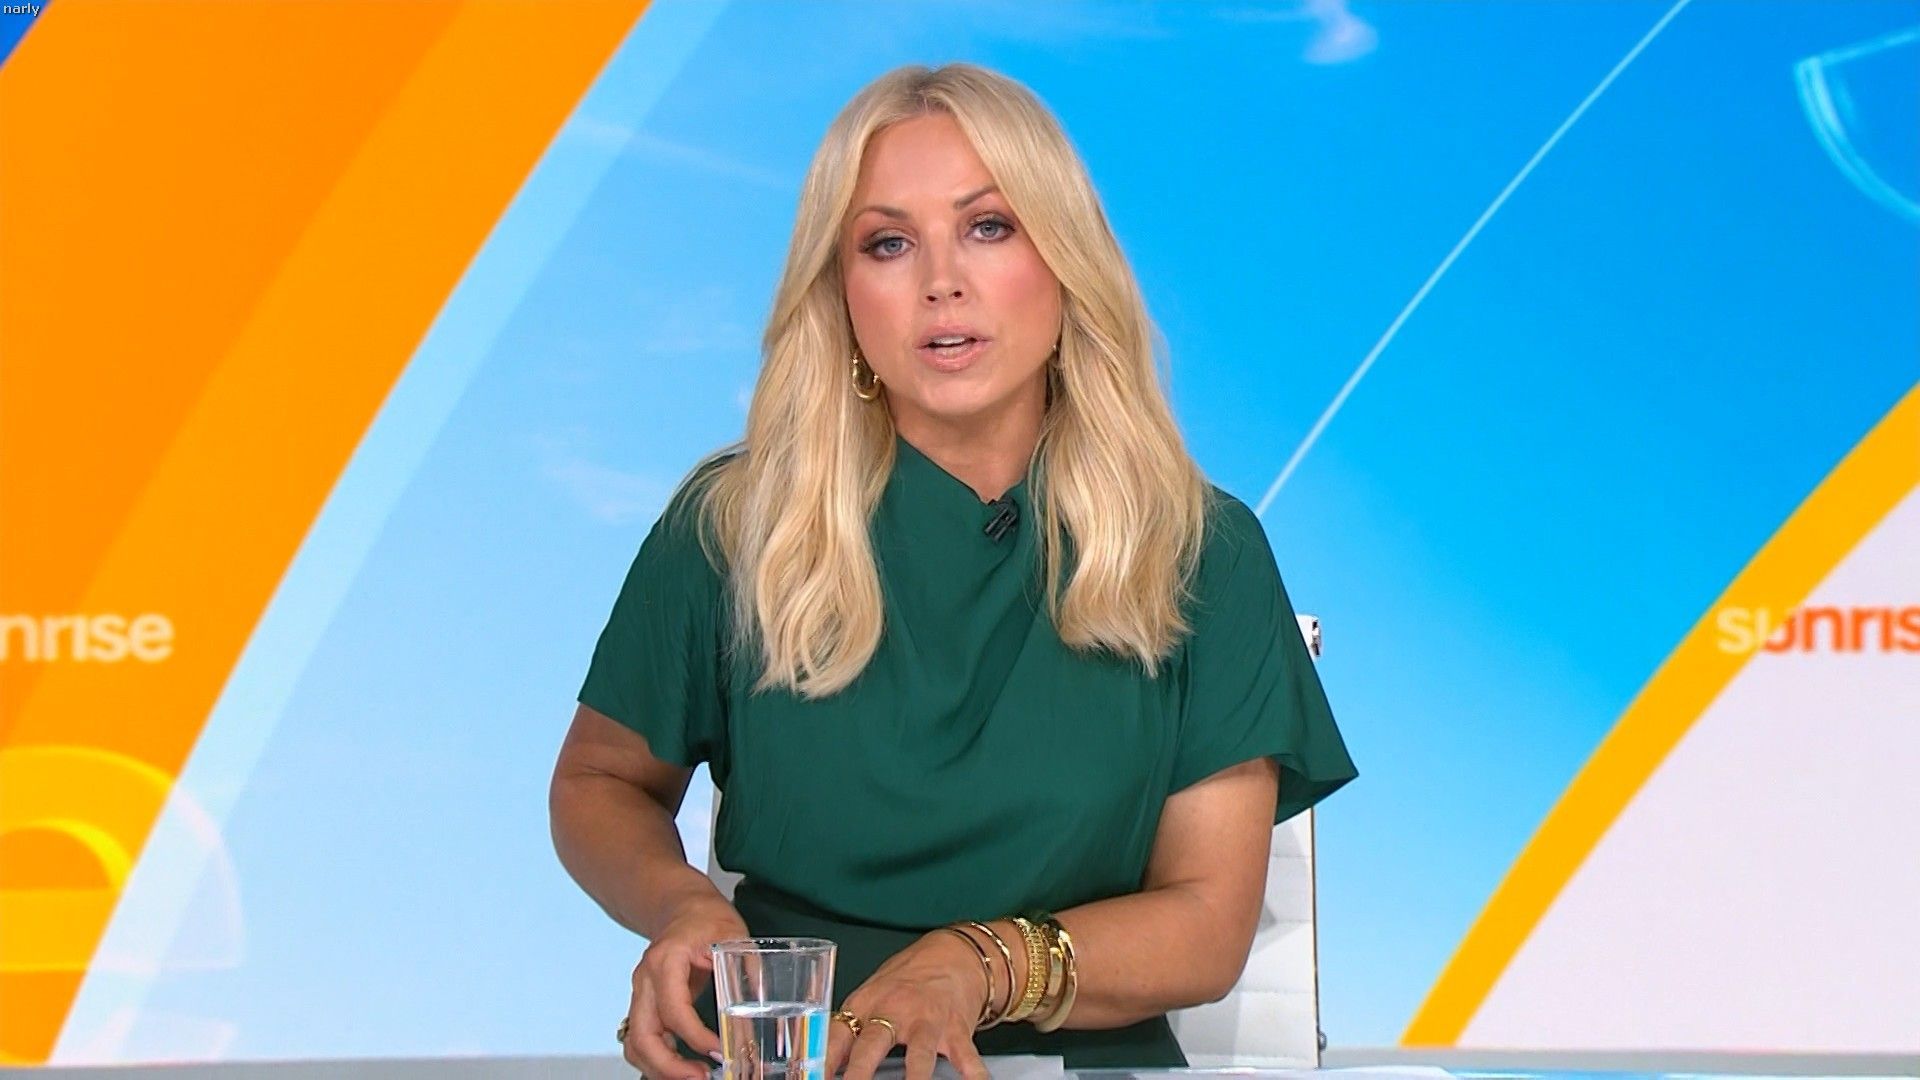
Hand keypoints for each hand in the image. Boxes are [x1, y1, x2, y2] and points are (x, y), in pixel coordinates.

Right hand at [621, 895, 749, 1079]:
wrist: (682, 908)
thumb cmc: (705, 918)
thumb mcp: (733, 936)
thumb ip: (747, 970)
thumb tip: (763, 1008)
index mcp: (666, 960)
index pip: (674, 1010)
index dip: (696, 1036)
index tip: (719, 1051)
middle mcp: (645, 980)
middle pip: (642, 1036)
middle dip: (669, 1066)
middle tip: (701, 1077)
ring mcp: (640, 994)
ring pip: (636, 1044)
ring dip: (660, 1068)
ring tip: (695, 1076)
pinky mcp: (644, 1005)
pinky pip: (642, 1040)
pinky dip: (657, 1060)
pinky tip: (683, 1067)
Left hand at [829, 930, 991, 1079]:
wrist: (953, 954)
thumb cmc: (906, 980)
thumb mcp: (871, 996)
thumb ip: (852, 1028)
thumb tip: (826, 1063)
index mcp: (865, 1004)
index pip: (837, 1034)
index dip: (823, 1059)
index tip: (815, 1077)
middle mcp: (894, 1011)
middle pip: (872, 1044)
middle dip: (859, 1071)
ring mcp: (926, 1020)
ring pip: (919, 1053)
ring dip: (914, 1077)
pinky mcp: (956, 1028)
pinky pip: (965, 1054)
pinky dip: (972, 1072)